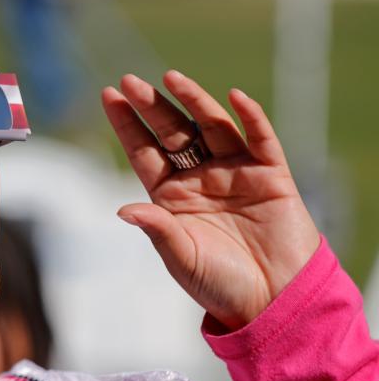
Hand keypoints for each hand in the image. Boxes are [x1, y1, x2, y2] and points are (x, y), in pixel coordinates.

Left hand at [101, 71, 319, 330]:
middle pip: (173, 132)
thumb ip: (157, 229)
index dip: (127, 124)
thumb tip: (123, 209)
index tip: (108, 95)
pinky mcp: (271, 176)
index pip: (144, 151)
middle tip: (130, 81)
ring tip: (171, 78)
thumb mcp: (181, 257)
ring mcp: (236, 173)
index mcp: (172, 196)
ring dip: (194, 101)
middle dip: (152, 107)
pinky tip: (235, 98)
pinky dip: (250, 118)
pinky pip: (261, 140)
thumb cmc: (219, 285)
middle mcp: (201, 178)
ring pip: (212, 127)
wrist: (273, 302)